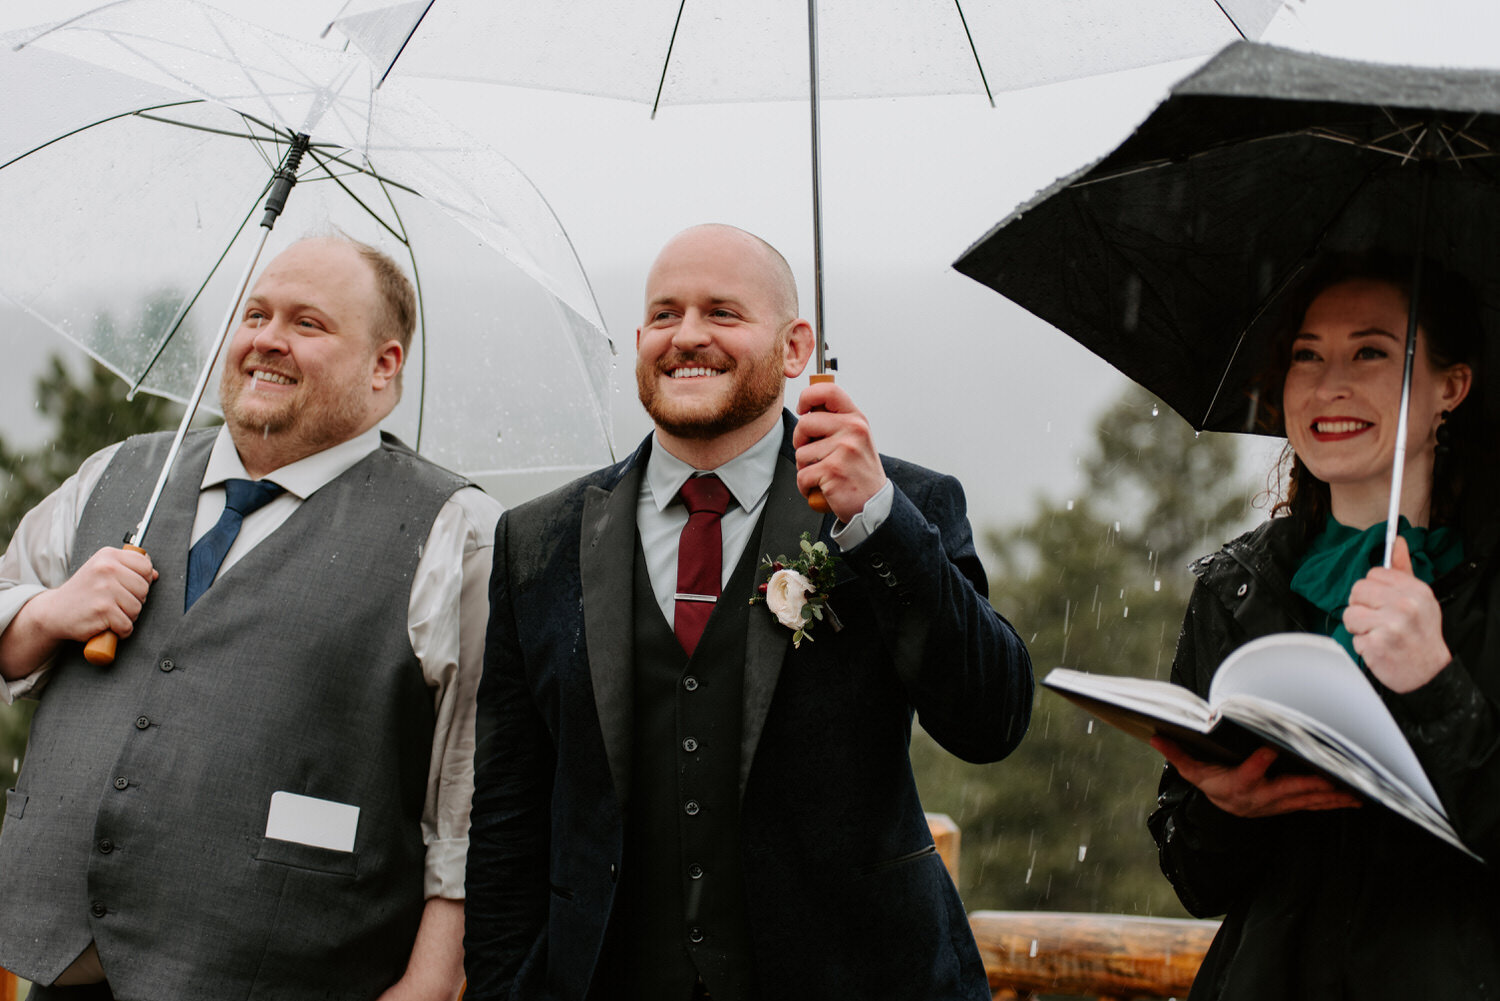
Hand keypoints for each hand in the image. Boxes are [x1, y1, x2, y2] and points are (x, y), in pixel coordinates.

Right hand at [28, 546, 156, 642]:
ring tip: (109, 612)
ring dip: (127, 616)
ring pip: (137, 608)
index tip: (128, 586)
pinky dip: (120, 630)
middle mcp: (106, 568)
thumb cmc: (83, 592)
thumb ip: (128, 569)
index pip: (145, 566)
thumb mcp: (102, 571)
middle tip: (115, 602)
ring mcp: (104, 589)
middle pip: (144, 588)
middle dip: (134, 600)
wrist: (54, 612)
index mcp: (108, 555)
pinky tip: (107, 624)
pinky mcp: (102, 610)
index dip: (142, 580)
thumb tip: (154, 574)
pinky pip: (127, 625)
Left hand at [793, 381, 887, 523]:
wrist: (873, 503)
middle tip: (814, 455)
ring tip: (823, 474)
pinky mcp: (833, 471)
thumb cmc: (859, 471)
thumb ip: (836, 421)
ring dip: (805, 468)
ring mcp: (844, 450)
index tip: (803, 409)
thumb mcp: (856, 438)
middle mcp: (853, 430)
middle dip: (800, 442)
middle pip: (804, 423)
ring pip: (800, 453)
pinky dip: (806, 486)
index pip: (828, 391)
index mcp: (856, 419)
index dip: (807, 396)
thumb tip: (809, 406)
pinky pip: (802, 475)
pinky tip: (821, 488)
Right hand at [1152, 736, 1362, 817]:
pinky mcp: (1291, 805)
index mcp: (1237, 785)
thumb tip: (1155, 736)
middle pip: (1289, 790)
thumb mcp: (1192, 772)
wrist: (1223, 818)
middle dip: (1314, 784)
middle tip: (1335, 776)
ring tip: (1358, 791)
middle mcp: (1261, 798)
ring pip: (1309, 799)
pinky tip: (1358, 798)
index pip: (1248, 773)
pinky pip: (1316, 804)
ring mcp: (1279, 803)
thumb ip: (1178, 754)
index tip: (1269, 749)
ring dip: (1334, 795)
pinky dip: (1337, 801)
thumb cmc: (1211, 785)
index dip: (1259, 763)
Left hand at [1343, 536, 1451, 692]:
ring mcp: (1391, 625)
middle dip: (1362, 606)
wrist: (1430, 672)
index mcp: (1415, 590)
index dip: (1373, 589)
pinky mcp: (1377, 645)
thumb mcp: (1420, 599)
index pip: (1372, 573)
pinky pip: (1352, 637)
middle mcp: (1405, 605)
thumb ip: (1403, 570)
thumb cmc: (1421, 634)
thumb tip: (1397, 541)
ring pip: (1349, 613)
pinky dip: (1362, 645)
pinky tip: (1380, 648)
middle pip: (1356, 590)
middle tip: (1379, 620)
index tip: (1383, 602)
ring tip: (1379, 634)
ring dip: (1359, 627)